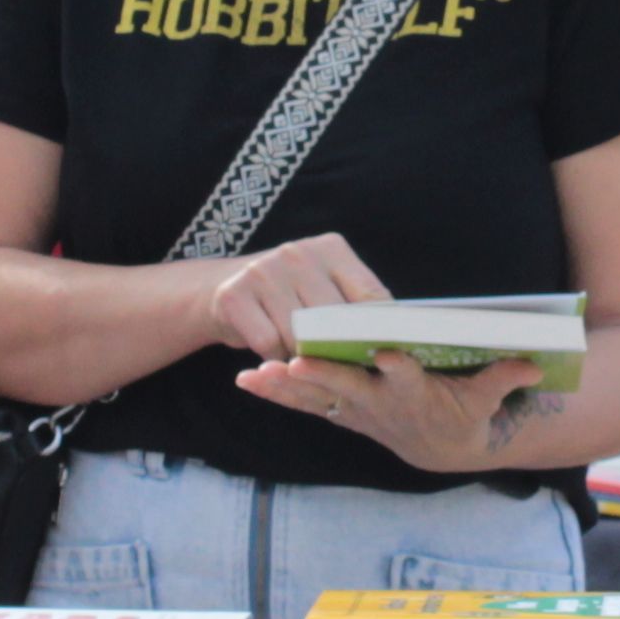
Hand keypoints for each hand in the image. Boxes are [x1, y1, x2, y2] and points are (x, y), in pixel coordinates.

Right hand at [195, 233, 388, 364]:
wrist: (221, 288)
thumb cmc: (289, 295)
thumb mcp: (325, 287)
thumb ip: (356, 305)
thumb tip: (397, 340)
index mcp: (331, 248)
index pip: (370, 295)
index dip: (381, 332)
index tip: (392, 359)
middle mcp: (297, 253)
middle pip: (336, 320)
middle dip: (341, 351)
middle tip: (345, 370)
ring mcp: (263, 271)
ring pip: (301, 336)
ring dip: (304, 358)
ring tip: (303, 358)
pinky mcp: (234, 295)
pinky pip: (268, 344)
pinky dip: (274, 358)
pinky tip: (273, 353)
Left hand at [238, 343, 542, 473]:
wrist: (441, 449)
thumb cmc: (465, 413)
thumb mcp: (488, 397)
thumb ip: (504, 377)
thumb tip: (535, 362)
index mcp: (418, 393)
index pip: (408, 378)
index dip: (399, 368)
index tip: (387, 353)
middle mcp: (381, 403)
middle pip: (349, 387)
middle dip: (323, 376)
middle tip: (296, 363)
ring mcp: (357, 411)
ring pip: (318, 397)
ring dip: (286, 388)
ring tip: (256, 374)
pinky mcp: (341, 413)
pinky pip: (303, 405)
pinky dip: (276, 394)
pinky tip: (246, 380)